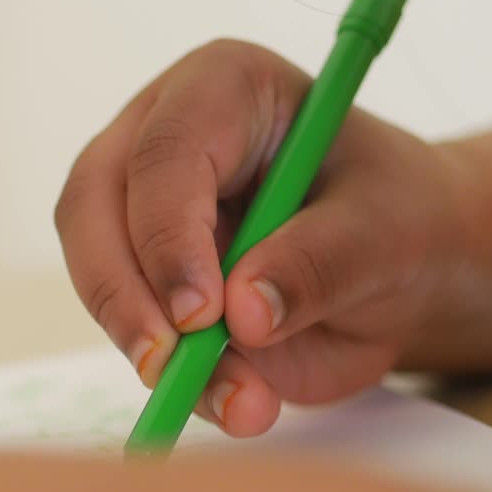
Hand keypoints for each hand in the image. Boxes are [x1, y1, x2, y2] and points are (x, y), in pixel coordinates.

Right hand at [56, 39, 472, 436]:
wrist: (397, 264)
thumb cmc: (398, 216)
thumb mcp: (389, 233)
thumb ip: (322, 263)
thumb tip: (243, 315)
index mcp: (224, 88)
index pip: (163, 150)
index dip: (168, 232)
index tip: (201, 314)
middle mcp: (160, 135)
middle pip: (93, 205)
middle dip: (124, 294)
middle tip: (170, 369)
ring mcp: (138, 205)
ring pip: (98, 273)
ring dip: (154, 350)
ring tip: (244, 403)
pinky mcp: (139, 272)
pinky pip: (132, 327)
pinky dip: (176, 378)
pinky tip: (238, 402)